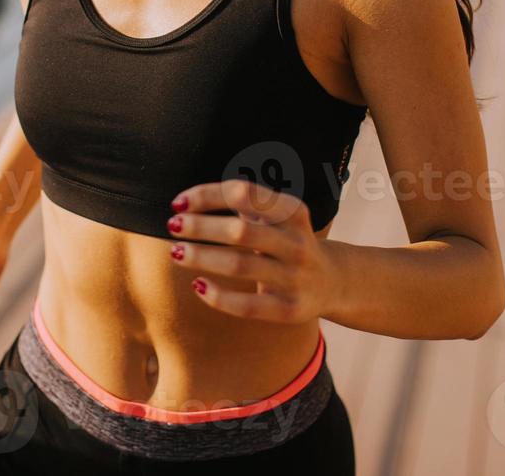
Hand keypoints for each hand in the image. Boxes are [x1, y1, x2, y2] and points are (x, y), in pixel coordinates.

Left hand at [165, 179, 339, 324]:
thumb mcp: (276, 216)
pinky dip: (219, 297)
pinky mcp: (289, 309)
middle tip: (173, 225)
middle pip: (241, 232)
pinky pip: (248, 306)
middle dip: (202, 227)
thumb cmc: (286, 241)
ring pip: (241, 266)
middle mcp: (297, 243)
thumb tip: (187, 202)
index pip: (245, 194)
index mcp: (293, 212)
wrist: (331, 282)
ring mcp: (294, 277)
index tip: (179, 202)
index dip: (208, 195)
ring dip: (203, 257)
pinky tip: (197, 285)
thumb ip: (243, 203)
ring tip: (176, 252)